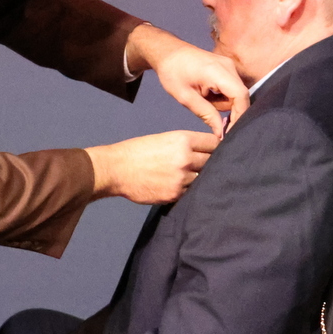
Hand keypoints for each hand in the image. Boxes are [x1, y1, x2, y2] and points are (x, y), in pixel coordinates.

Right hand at [86, 130, 219, 203]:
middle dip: (210, 163)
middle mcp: (186, 158)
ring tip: (190, 177)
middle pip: (213, 161)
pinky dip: (189, 189)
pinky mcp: (176, 194)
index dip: (215, 147)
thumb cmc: (138, 151)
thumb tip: (204, 151)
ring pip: (203, 178)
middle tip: (204, 165)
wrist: (117, 170)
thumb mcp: (164, 139)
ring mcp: (182, 178)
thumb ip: (185, 144)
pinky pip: (191, 192)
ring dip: (200, 178)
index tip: (214, 151)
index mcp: (183, 140)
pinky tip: (180, 186)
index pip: (214, 143)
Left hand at [124, 23, 248, 134]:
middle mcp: (229, 66)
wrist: (168, 52)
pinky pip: (232, 87)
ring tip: (203, 99)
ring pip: (236, 93)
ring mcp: (229, 65)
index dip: (239, 115)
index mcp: (217, 71)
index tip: (230, 131)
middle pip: (240, 96)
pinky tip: (207, 94)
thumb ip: (206, 115)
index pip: (240, 96)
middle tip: (209, 115)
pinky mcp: (227, 67)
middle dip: (229, 110)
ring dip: (223, 103)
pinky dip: (222, 96)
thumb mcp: (185, 97)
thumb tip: (221, 133)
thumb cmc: (172, 72)